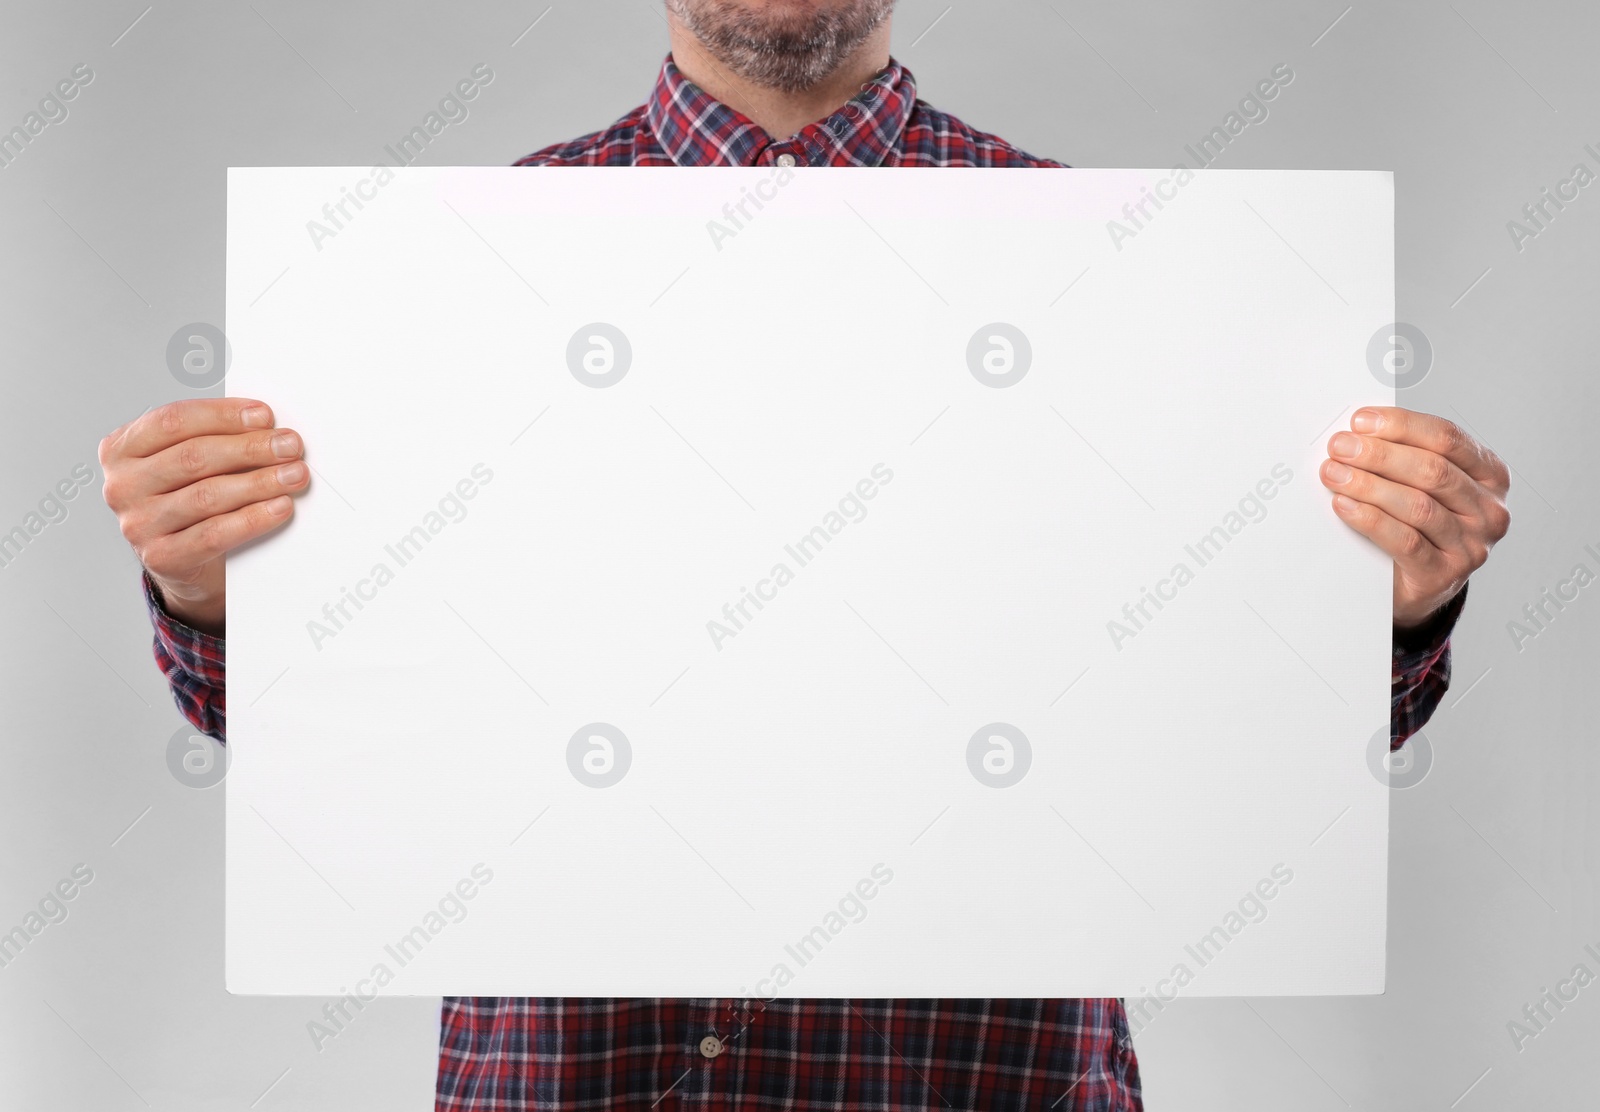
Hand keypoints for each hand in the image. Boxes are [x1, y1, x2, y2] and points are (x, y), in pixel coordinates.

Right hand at [100, 399, 308, 635]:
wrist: (182, 562)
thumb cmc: (188, 500)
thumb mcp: (187, 464)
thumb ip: (213, 439)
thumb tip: (267, 428)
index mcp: (123, 449)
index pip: (174, 421)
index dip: (223, 415)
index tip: (264, 416)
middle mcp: (122, 485)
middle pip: (193, 457)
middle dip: (250, 448)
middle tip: (290, 446)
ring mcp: (138, 523)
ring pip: (207, 495)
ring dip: (260, 482)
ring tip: (294, 474)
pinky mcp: (161, 557)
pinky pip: (215, 534)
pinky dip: (253, 518)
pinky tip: (280, 507)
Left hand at [1320, 407, 1509, 629]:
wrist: (1419, 585)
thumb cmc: (1421, 526)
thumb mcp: (1425, 486)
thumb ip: (1405, 457)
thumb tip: (1359, 432)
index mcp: (1490, 476)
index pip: (1447, 439)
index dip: (1401, 425)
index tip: (1362, 421)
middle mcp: (1488, 510)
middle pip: (1432, 470)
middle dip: (1379, 454)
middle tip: (1341, 447)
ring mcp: (1471, 545)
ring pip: (1418, 505)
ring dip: (1369, 485)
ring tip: (1334, 474)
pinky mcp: (1443, 574)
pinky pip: (1405, 541)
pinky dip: (1370, 520)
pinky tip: (1345, 506)